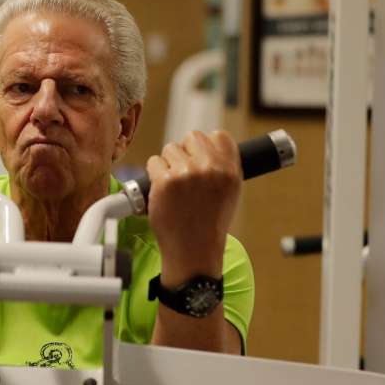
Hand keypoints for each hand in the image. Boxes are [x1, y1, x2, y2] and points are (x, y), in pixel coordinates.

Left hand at [145, 130, 240, 281]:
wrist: (193, 249)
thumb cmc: (210, 223)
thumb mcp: (231, 192)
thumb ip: (222, 165)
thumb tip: (207, 143)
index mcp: (229, 170)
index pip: (219, 135)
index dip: (207, 146)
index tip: (201, 158)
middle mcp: (210, 168)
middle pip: (192, 137)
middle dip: (186, 152)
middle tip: (185, 173)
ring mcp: (186, 173)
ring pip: (170, 148)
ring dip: (168, 163)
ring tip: (175, 186)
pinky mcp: (164, 181)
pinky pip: (153, 162)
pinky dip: (154, 175)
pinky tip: (163, 191)